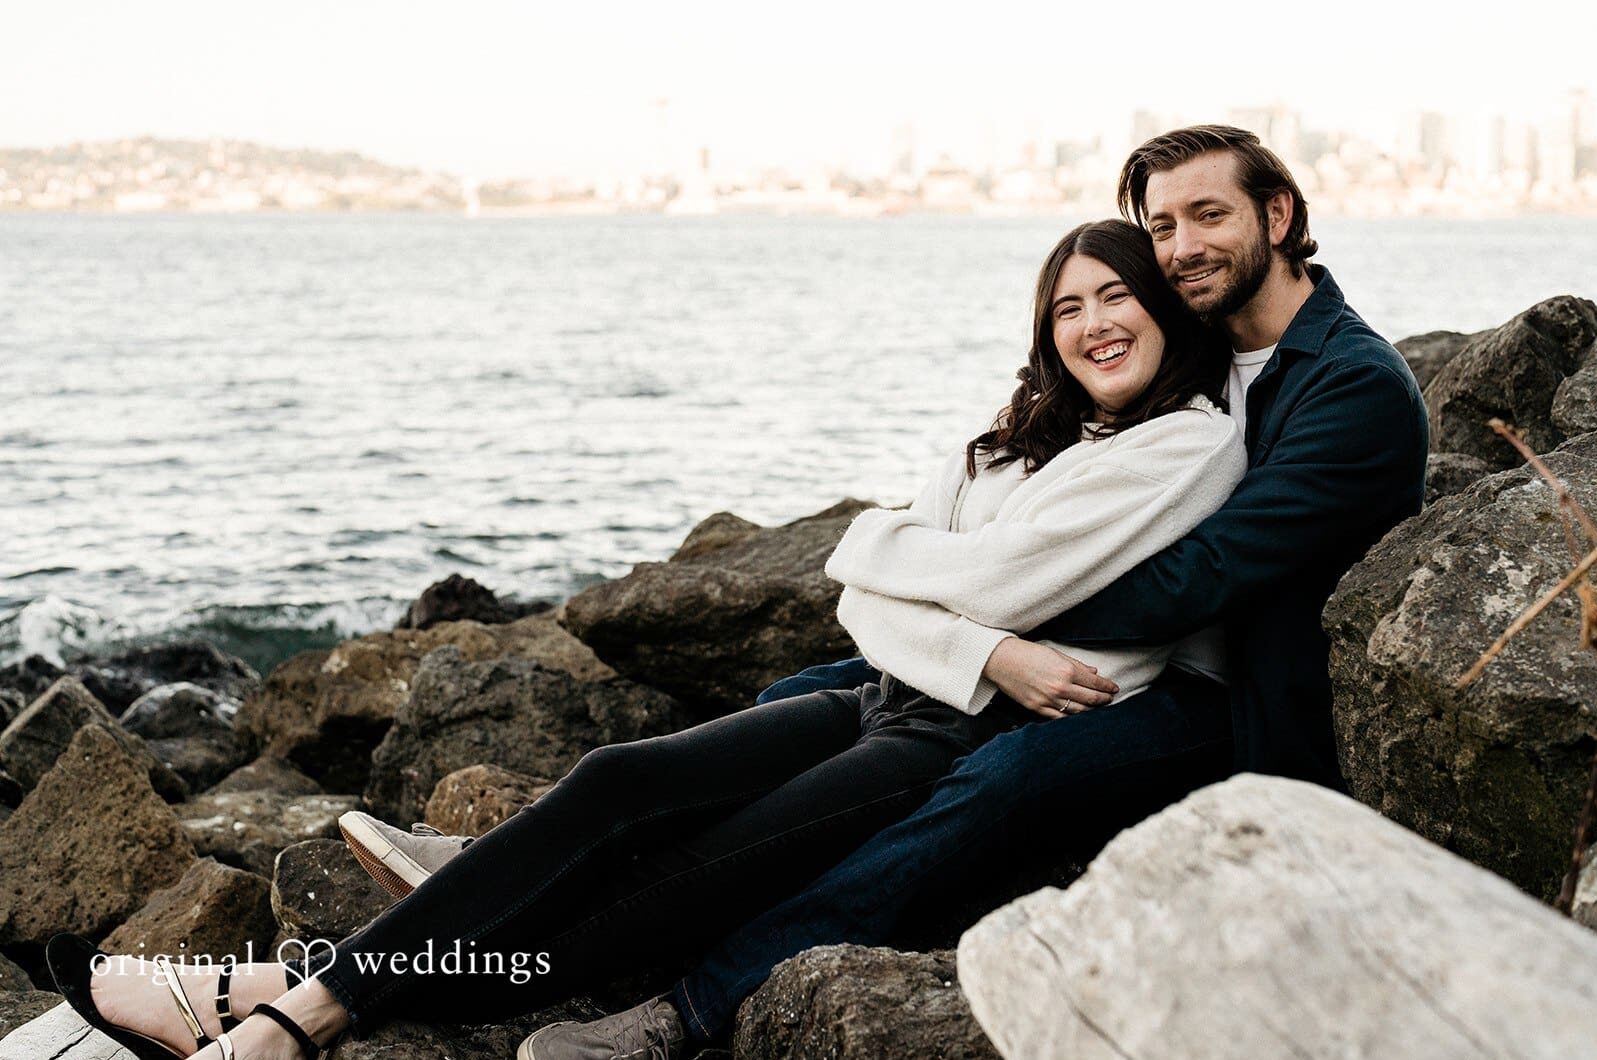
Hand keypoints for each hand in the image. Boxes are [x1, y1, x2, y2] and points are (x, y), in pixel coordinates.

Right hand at [981, 638, 1118, 719]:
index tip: (1114, 688)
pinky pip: (1060, 717)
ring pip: (1078, 711)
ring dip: (1091, 710)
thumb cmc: (1027, 652)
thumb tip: (1093, 673)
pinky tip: (1077, 715)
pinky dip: (1071, 717)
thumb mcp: (1055, 653)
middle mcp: (1060, 688)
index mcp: (1067, 671)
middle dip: (1104, 699)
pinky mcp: (1037, 708)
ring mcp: (1049, 700)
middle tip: (1110, 699)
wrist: (1000, 660)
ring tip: (1097, 707)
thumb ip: (1076, 664)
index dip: (1108, 686)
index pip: (1095, 683)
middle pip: (1091, 699)